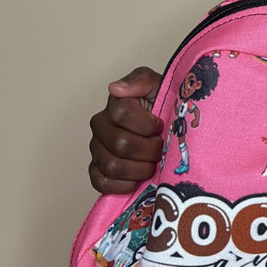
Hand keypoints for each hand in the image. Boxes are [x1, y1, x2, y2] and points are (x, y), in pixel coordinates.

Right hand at [89, 67, 163, 193]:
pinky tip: (136, 180)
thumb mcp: (160, 87)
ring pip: (113, 166)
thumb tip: (115, 88)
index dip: (147, 124)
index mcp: (116, 104)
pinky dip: (122, 185)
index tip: (160, 125)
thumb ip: (141, 80)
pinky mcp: (97, 170)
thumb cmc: (165, 109)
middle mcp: (101, 126)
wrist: (168, 130)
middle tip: (160, 149)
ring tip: (152, 164)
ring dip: (140, 169)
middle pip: (121, 144)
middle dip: (149, 150)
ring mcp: (97, 149)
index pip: (122, 114)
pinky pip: (101, 183)